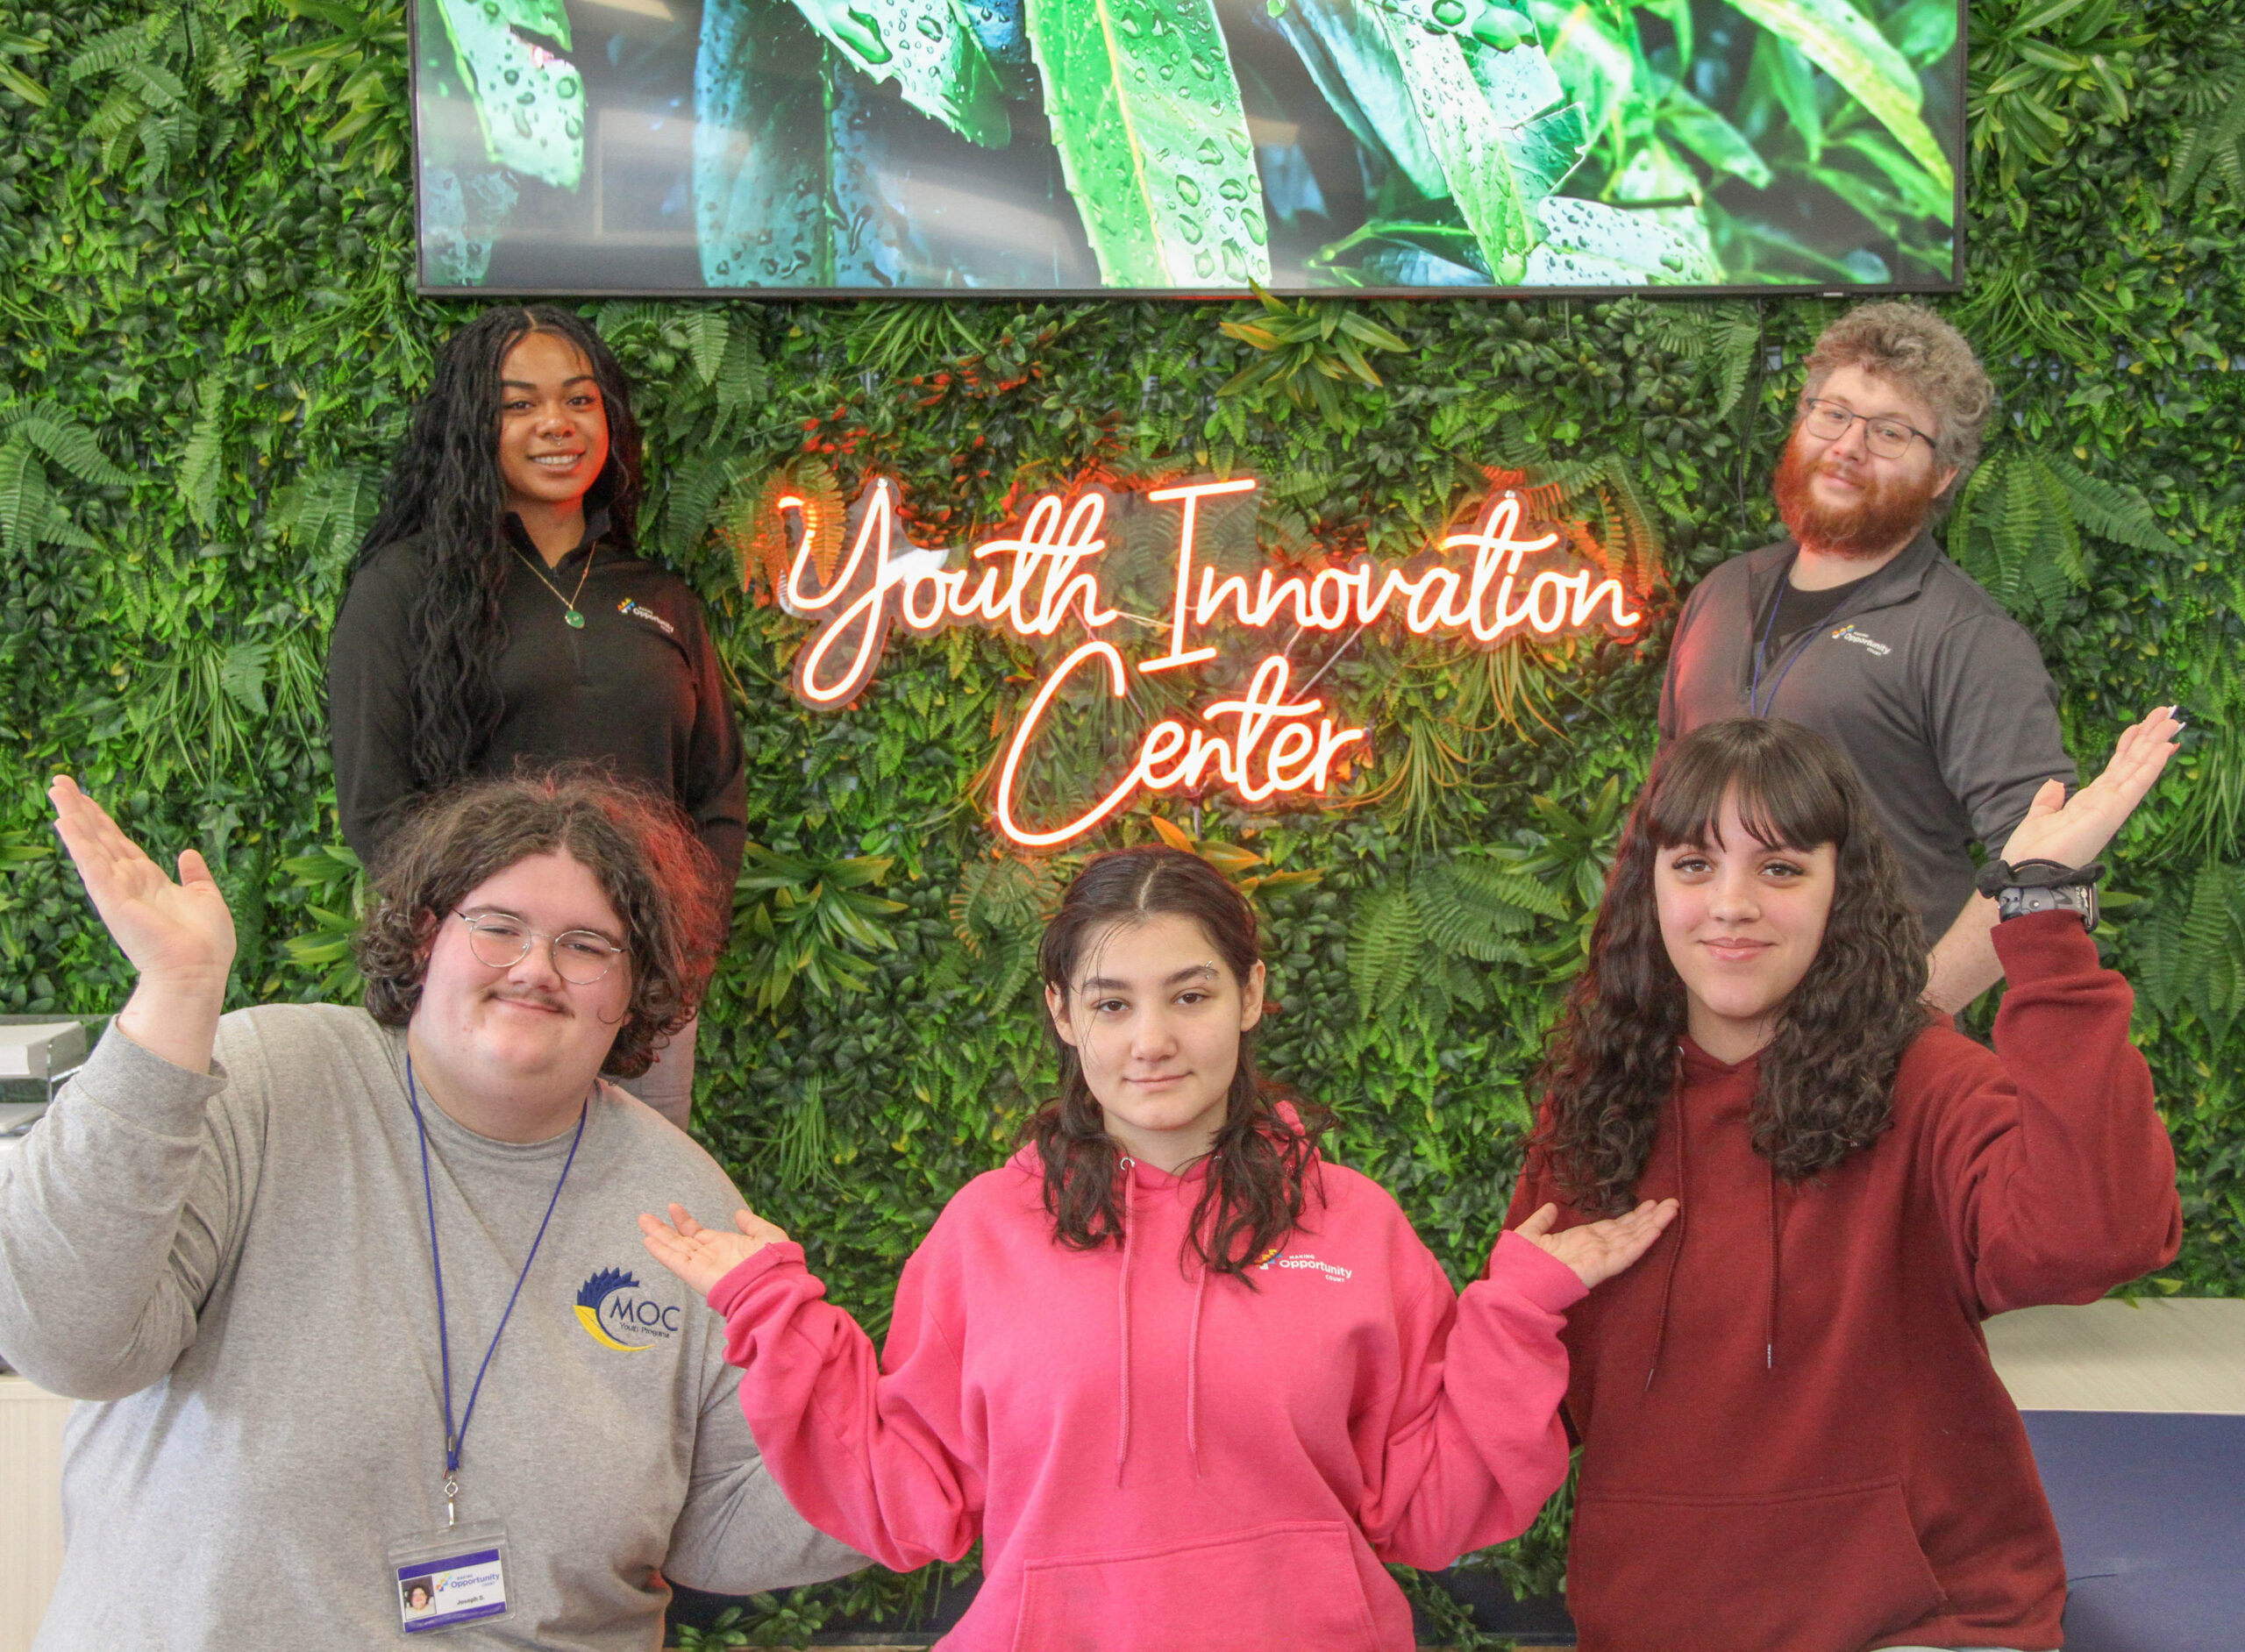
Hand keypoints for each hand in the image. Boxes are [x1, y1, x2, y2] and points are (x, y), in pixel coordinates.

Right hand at [48, 775, 234, 989]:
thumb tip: (188, 853)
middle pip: (99, 837)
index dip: (103, 819)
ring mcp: (117, 890)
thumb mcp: (206, 898)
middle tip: (59, 782)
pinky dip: (79, 842)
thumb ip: (196, 876)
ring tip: (55, 789)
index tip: (87, 797)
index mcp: (149, 881)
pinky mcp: (113, 899)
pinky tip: (64, 821)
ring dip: (73, 815)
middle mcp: (127, 883)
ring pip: (91, 844)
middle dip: (80, 809)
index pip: (119, 843)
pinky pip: (93, 864)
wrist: (199, 972)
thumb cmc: (206, 945)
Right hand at [639, 1202, 790, 1297]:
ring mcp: (702, 1266)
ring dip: (658, 1236)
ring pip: (675, 1249)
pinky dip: (662, 1252)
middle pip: (681, 1241)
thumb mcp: (766, 1234)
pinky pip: (676, 1262)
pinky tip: (648, 1241)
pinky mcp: (697, 1276)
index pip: (698, 1234)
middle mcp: (710, 1257)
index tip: (673, 1207)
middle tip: (644, 1217)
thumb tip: (739, 1213)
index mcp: (725, 1247)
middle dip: (663, 1229)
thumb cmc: (775, 1262)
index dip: (684, 1221)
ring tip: (642, 1221)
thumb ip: (751, 1224)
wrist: (775, 1285)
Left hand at [1512, 1199, 1678, 1290]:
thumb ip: (1541, 1221)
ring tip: (1672, 1209)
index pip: (1612, 1227)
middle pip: (1628, 1231)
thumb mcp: (1529, 1234)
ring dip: (1653, 1224)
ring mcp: (1600, 1258)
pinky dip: (1643, 1241)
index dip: (1631, 1216)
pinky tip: (1657, 1228)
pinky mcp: (1602, 1268)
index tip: (1648, 1204)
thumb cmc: (1519, 1265)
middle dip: (1649, 1218)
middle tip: (1670, 1203)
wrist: (1515, 1288)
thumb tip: (1551, 1207)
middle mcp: (1594, 1249)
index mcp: (1580, 1241)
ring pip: (1632, 1239)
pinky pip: (1626, 1253)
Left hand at [1999, 707, 2182, 870]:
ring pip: (2138, 768)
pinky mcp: (2113, 812)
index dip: (2128, 747)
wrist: (2028, 873)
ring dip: (2155, 743)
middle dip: (2148, 738)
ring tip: (2172, 719)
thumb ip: (2049, 800)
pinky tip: (2164, 746)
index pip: (2115, 770)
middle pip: (2131, 763)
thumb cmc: (2032, 853)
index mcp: (2089, 803)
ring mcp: (2112, 807)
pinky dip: (2150, 764)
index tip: (2140, 726)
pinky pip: (2136, 783)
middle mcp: (2106, 803)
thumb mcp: (2038, 818)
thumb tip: (2056, 783)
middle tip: (2167, 712)